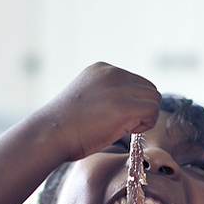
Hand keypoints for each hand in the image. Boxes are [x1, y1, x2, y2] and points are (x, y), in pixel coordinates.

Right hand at [40, 62, 161, 161]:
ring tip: (124, 128)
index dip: (132, 103)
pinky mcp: (125, 106)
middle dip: (141, 108)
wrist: (48, 134)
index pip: (135, 82)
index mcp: (102, 69)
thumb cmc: (63, 127)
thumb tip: (131, 108)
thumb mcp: (86, 99)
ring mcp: (119, 88)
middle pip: (149, 89)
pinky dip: (147, 124)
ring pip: (154, 99)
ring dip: (145, 116)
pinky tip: (127, 131)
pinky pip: (153, 111)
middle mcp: (112, 73)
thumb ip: (107, 95)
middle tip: (122, 125)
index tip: (115, 117)